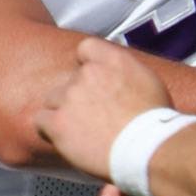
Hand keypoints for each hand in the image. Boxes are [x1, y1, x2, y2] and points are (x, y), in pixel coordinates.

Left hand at [34, 37, 170, 179]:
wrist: (147, 148)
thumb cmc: (154, 122)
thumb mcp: (148, 82)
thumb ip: (126, 72)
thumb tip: (119, 78)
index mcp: (113, 59)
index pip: (86, 48)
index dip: (85, 64)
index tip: (91, 79)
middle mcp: (88, 73)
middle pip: (69, 79)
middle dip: (76, 95)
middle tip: (91, 115)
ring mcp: (70, 96)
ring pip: (53, 100)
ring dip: (63, 112)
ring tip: (80, 131)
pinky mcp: (58, 122)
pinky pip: (41, 121)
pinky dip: (50, 130)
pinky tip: (66, 139)